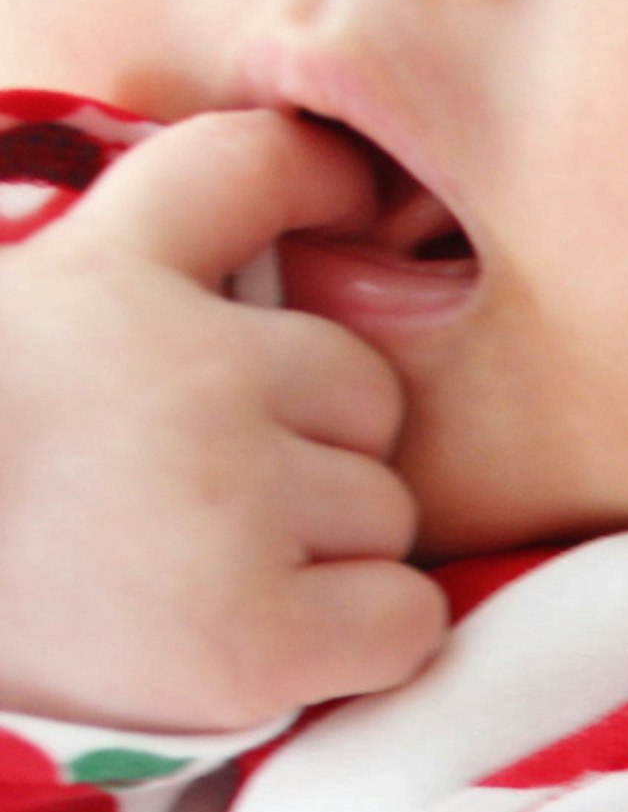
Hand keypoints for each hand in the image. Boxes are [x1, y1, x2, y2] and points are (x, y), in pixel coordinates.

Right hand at [0, 112, 446, 733]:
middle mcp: (189, 373)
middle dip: (312, 444)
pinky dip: (360, 640)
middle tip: (198, 499)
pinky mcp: (257, 635)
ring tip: (200, 576)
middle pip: (365, 390)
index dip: (320, 176)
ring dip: (328, 549)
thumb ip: (125, 256)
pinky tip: (262, 642)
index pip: (254, 169)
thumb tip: (303, 181)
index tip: (353, 193)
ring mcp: (232, 501)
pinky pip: (405, 618)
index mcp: (103, 278)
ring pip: (386, 508)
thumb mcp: (14, 306)